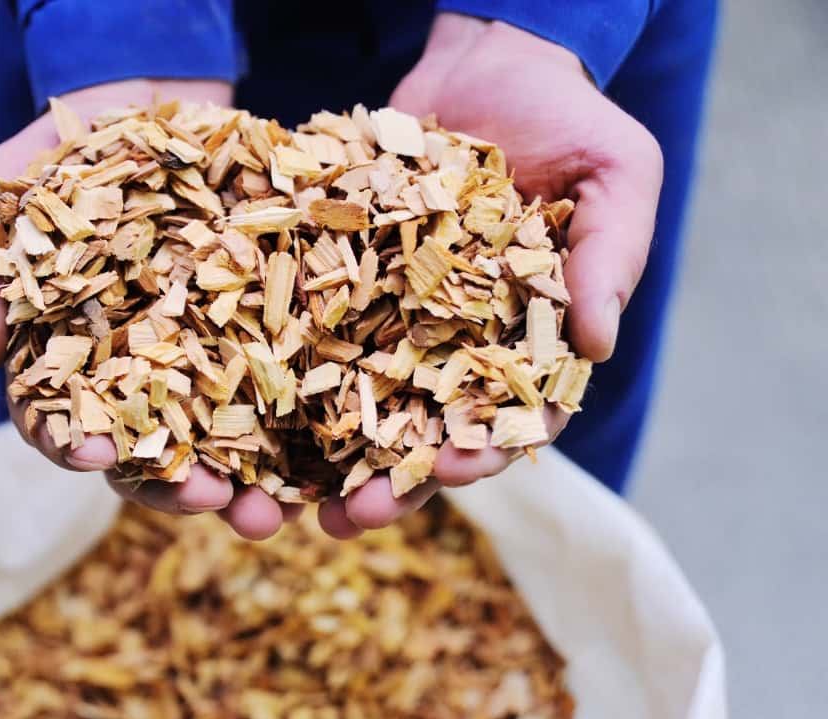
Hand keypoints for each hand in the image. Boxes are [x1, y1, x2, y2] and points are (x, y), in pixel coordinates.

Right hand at [0, 78, 300, 539]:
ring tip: (269, 511)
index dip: (73, 443)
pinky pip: (277, 388)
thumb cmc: (66, 151)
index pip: (62, 418)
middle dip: (173, 486)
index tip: (92, 454)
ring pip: (217, 440)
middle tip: (208, 500)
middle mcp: (136, 371)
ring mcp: (200, 355)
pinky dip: (296, 431)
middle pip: (147, 451)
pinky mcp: (255, 330)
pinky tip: (319, 460)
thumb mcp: (3, 190)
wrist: (150, 95)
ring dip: (242, 483)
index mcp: (68, 356)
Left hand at [316, 14, 661, 537]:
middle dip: (389, 482)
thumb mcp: (616, 174)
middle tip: (349, 519)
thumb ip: (608, 257)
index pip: (511, 414)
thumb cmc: (568, 117)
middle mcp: (456, 344)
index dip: (483, 447)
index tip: (449, 467)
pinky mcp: (343, 283)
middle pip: (421, 430)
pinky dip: (279, 379)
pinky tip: (240, 419)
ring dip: (322, 459)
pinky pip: (308, 334)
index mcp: (528, 339)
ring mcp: (396, 318)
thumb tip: (598, 346)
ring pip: (356, 404)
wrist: (486, 60)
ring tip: (285, 505)